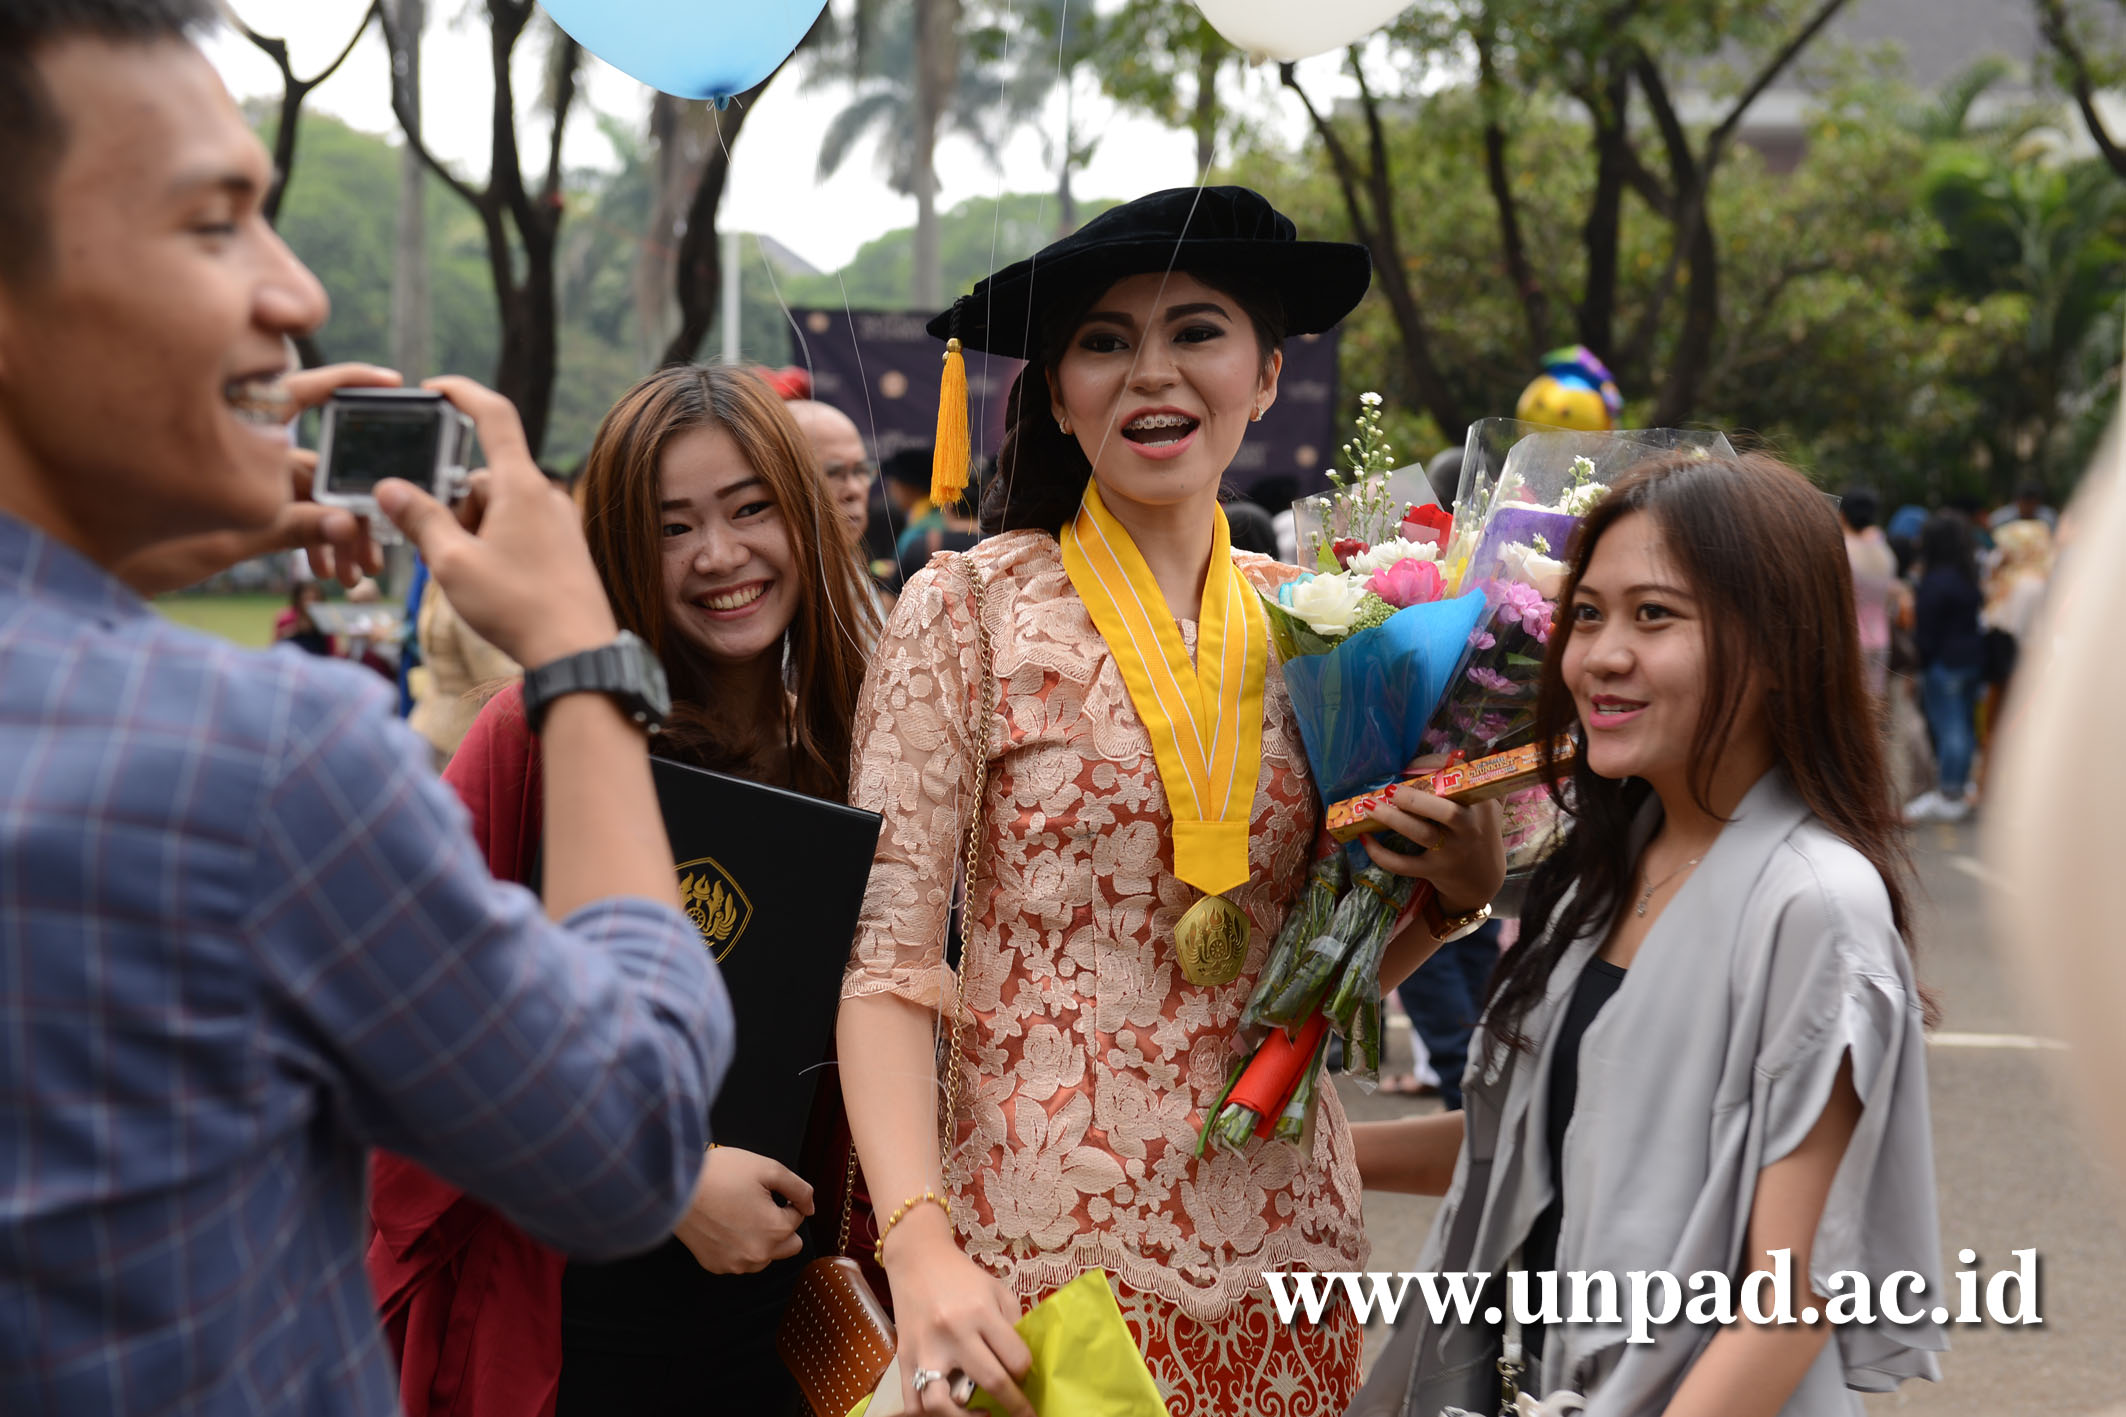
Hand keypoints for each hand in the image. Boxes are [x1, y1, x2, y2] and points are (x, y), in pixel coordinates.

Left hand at [113, 364, 400, 592]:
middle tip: (381, 545)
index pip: (305, 394)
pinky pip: (297, 523)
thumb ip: (289, 525)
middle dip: (360, 506)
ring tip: (356, 576)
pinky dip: (317, 547)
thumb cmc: (129, 534)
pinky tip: (331, 575)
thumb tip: (348, 524)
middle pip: (326, 466)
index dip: (350, 384)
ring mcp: (247, 481)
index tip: (392, 383)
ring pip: (317, 500)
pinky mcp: (245, 513)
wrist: (85, 561)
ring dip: (342, 536)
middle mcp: (248, 451)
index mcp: (240, 434)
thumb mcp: (222, 537)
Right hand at [374, 376, 616, 668]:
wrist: (577, 652)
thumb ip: (419, 519)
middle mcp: (546, 496)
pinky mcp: (564, 547)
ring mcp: (559, 522)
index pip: (493, 415)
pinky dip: (493, 545)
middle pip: (483, 478)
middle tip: (440, 551)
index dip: (462, 392)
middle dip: (453, 507)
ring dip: (472, 531)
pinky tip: (488, 583)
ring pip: (498, 508)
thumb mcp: (453, 563)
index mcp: (521, 486)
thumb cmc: (518, 607)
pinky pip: (518, 530)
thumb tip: (389, 487)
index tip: (434, 387)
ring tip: (467, 576)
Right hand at [673, 1148, 814, 1274]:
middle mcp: (758, 1254)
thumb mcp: (768, 1168)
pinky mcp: (715, 1265)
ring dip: (761, 1241)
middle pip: (790, 1245)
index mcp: (775, 1230)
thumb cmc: (720, 1173)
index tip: (765, 1190)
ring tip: (739, 1215)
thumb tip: (810, 1207)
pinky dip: (737, 1247)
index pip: (797, 1217)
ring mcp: (735, 1264)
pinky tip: (724, 1226)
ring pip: (765, 1257)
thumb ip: (799, 1188)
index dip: (784, 1200)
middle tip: (759, 1205)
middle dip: (781, 1227)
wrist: (674, 1186)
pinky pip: (739, 1261)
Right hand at [881, 1211, 1034, 1416]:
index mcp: (980, 1312)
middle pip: (991, 1381)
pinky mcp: (903, 1360)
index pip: (1015, 1358)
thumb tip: (1024, 1366)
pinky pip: (913, 1403)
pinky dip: (931, 1415)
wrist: (916, 1260)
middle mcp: (953, 1333)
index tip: (1026, 1379)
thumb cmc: (962, 1277)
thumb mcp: (997, 1291)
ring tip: (980, 1413)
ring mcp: (924, 1350)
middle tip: (1023, 1414)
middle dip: (1015, 1404)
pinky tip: (949, 1409)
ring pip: (942, 1404)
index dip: (1025, 1374)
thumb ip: (1012, 1325)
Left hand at [1360, 755, 1506, 915]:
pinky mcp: (1432, 870)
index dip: (1434, 768)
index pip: (1460, 780)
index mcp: (1480, 805)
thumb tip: (1458, 754)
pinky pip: (1403, 865)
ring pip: (1421, 835)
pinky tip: (1364, 838)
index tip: (1411, 765)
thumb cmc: (1479, 832)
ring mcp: (1450, 851)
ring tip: (1369, 805)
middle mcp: (1468, 828)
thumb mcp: (1489, 807)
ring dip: (1393, 819)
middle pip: (1446, 813)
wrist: (1483, 880)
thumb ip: (1479, 781)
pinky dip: (1381, 854)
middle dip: (1416, 800)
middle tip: (1391, 789)